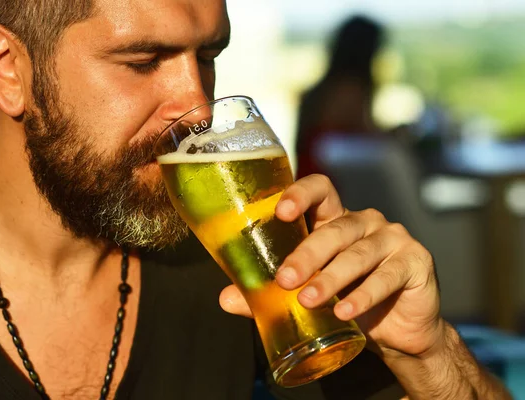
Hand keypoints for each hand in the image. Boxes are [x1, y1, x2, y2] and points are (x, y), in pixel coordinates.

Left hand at [219, 174, 444, 357]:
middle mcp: (364, 222)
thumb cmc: (348, 302)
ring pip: (358, 253)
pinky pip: (387, 276)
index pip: (321, 190)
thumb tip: (226, 298)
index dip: (302, 193)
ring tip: (308, 300)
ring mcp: (393, 239)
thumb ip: (270, 295)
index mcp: (335, 220)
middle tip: (285, 279)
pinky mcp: (416, 261)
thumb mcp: (309, 295)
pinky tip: (345, 312)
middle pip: (335, 228)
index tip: (281, 211)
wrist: (401, 332)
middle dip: (307, 253)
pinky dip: (364, 295)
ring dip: (331, 278)